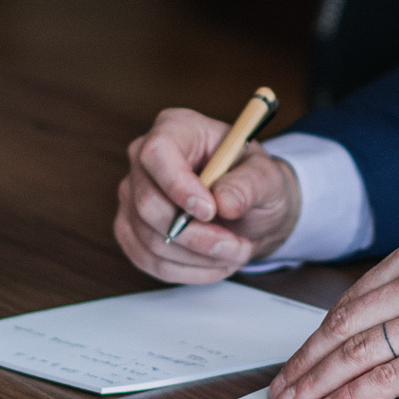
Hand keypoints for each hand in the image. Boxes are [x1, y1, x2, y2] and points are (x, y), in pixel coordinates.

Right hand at [114, 107, 301, 282]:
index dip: (178, 185)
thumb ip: (250, 184)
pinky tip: (213, 264)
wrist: (250, 209)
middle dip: (196, 235)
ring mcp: (133, 195)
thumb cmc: (253, 182)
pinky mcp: (131, 228)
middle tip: (236, 245)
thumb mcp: (267, 176)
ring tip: (234, 253)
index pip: (157, 153)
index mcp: (176, 128)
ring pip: (149, 238)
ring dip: (197, 257)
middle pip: (148, 203)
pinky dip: (185, 270)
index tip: (210, 211)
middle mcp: (144, 159)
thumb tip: (225, 201)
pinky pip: (146, 259)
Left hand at [269, 237, 398, 398]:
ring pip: (360, 352)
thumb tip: (365, 335)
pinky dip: (353, 397)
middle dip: (307, 362)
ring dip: (320, 384)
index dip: (317, 336)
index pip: (352, 299)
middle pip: (347, 325)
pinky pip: (388, 378)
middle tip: (282, 390)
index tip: (297, 362)